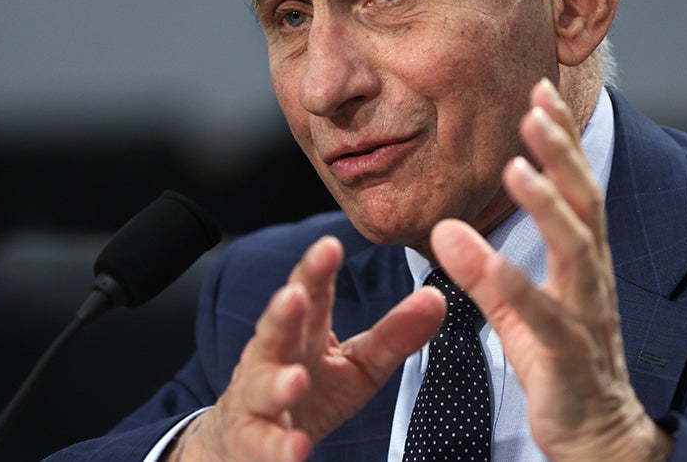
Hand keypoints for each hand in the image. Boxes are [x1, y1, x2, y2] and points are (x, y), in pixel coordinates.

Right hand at [169, 236, 445, 461]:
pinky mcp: (250, 440)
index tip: (330, 245)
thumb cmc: (311, 393)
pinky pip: (263, 444)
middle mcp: (273, 359)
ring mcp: (256, 399)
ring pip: (262, 386)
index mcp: (303, 333)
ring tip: (295, 379)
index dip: (316, 270)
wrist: (249, 441)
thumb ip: (395, 335)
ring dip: (276, 382)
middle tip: (293, 294)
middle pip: (275, 330)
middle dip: (283, 311)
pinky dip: (278, 448)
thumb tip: (437, 297)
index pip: (310, 296)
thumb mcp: (359, 365)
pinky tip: (297, 448)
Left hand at [431, 78, 670, 461]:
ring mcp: (586, 316)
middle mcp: (592, 279)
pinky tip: (490, 259)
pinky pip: (545, 319)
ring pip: (575, 250)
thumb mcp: (517, 311)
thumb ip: (482, 270)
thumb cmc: (561, 366)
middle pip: (584, 203)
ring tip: (519, 167)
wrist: (598, 437)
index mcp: (583, 263)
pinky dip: (517, 286)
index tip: (540, 91)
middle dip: (561, 152)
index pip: (576, 188)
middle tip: (535, 105)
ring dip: (548, 205)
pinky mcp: (569, 358)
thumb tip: (445, 227)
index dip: (561, 140)